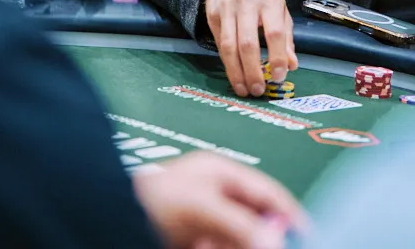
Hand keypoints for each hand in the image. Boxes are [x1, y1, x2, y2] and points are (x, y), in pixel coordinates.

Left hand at [132, 152, 306, 248]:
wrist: (108, 215)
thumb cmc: (146, 198)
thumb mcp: (200, 207)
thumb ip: (240, 222)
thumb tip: (276, 239)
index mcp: (220, 172)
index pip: (267, 192)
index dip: (288, 213)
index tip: (305, 235)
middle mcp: (214, 194)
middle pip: (255, 222)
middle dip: (256, 237)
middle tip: (251, 246)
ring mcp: (202, 219)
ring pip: (237, 239)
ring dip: (232, 245)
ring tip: (205, 245)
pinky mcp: (192, 238)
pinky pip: (220, 245)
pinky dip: (217, 247)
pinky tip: (198, 248)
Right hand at [204, 0, 296, 97]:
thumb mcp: (280, 10)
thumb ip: (286, 38)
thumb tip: (291, 66)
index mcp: (269, 2)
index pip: (275, 33)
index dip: (277, 57)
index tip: (279, 76)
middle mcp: (246, 4)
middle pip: (248, 43)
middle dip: (252, 71)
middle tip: (258, 90)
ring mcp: (226, 10)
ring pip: (229, 46)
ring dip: (236, 72)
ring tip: (244, 89)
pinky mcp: (212, 16)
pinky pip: (219, 44)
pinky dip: (227, 63)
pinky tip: (234, 75)